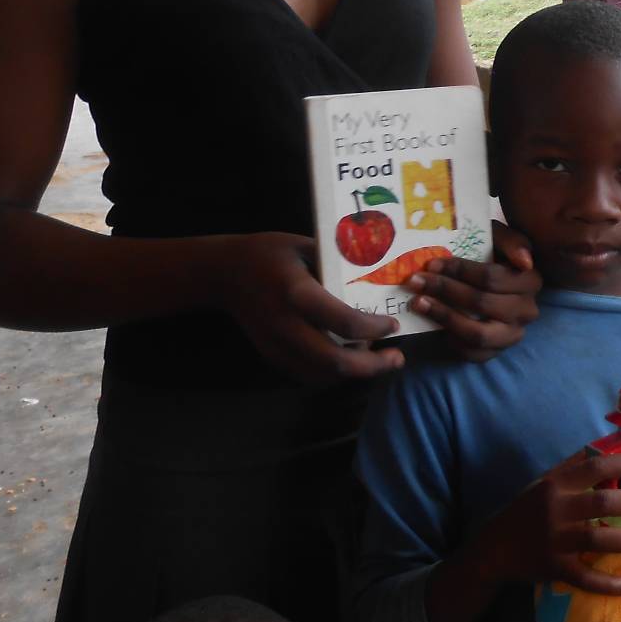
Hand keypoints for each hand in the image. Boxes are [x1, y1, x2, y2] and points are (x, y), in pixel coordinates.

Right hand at [215, 232, 406, 382]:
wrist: (224, 273)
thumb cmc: (269, 253)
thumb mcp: (306, 246)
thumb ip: (338, 264)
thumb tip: (377, 275)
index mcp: (298, 293)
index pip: (345, 322)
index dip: (375, 329)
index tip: (393, 326)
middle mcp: (286, 325)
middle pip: (335, 362)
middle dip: (372, 366)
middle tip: (396, 359)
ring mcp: (276, 345)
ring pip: (323, 375)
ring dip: (355, 373)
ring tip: (378, 359)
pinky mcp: (271, 355)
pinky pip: (308, 375)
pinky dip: (334, 374)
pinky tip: (350, 360)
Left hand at [403, 220, 540, 360]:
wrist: (486, 284)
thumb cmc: (489, 255)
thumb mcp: (498, 238)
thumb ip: (511, 240)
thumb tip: (525, 261)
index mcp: (530, 280)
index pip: (492, 277)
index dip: (459, 270)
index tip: (431, 263)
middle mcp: (526, 311)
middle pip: (482, 303)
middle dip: (445, 290)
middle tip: (415, 281)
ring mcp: (512, 335)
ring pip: (477, 333)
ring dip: (444, 316)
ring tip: (418, 303)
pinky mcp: (496, 352)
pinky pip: (473, 354)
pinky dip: (451, 340)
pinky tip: (433, 324)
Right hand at [483, 447, 620, 595]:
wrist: (495, 548)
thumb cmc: (526, 511)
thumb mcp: (544, 483)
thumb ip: (573, 468)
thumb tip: (606, 447)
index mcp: (556, 485)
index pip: (594, 467)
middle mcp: (556, 510)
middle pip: (602, 503)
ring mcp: (556, 540)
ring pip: (598, 539)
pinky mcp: (555, 568)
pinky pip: (585, 577)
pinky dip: (607, 583)